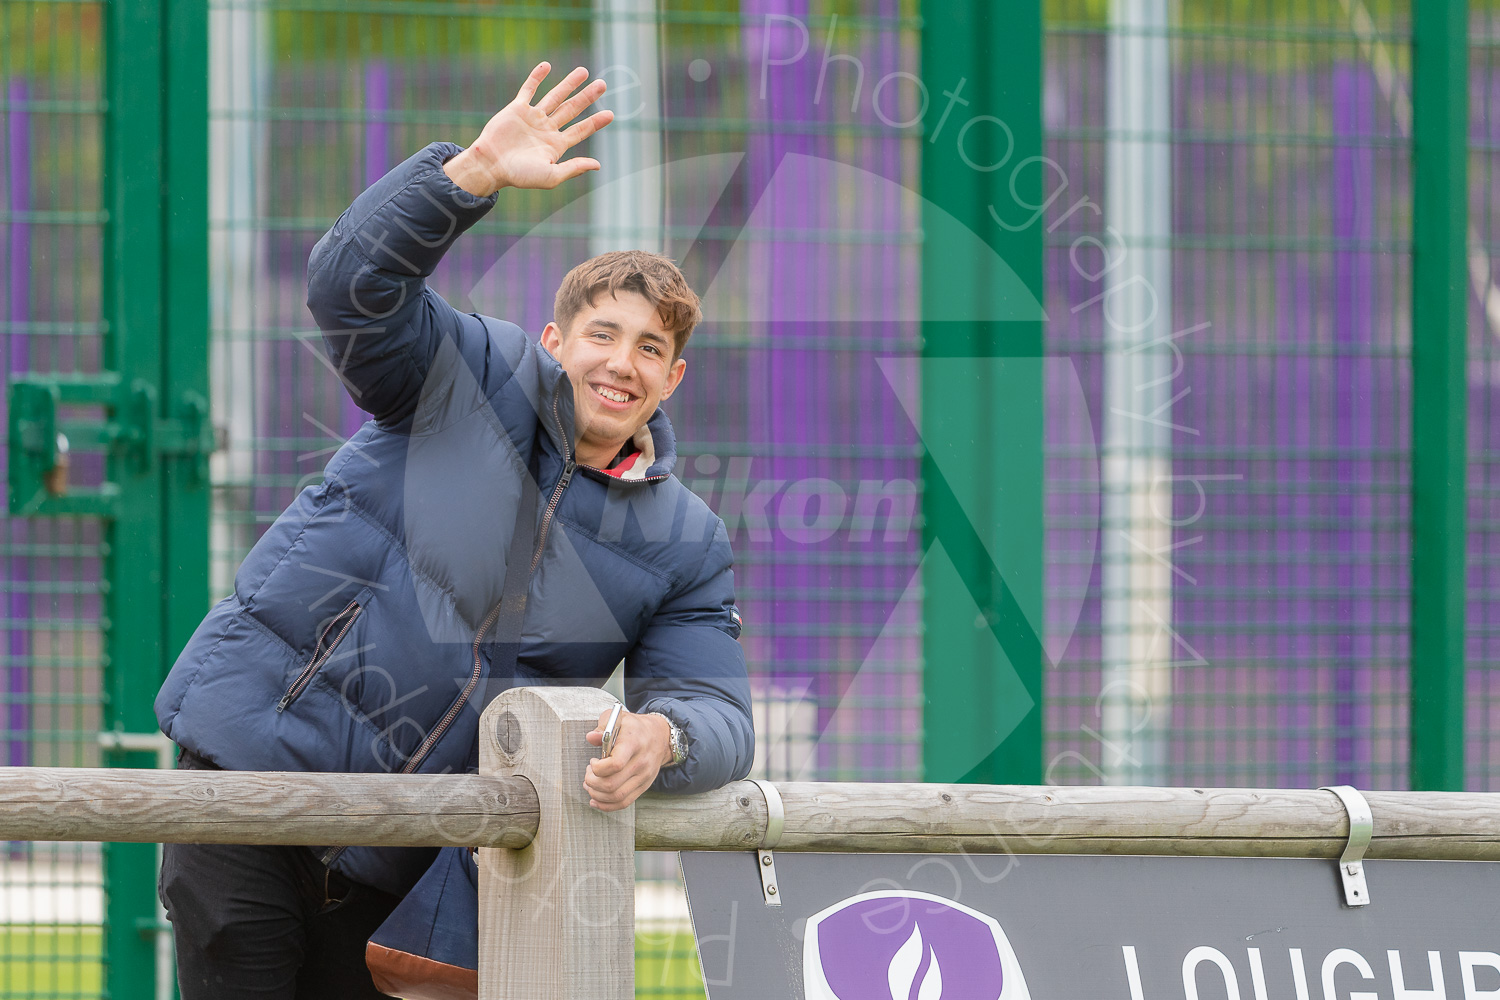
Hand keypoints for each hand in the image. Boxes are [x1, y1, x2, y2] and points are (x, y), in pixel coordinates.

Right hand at [443, 61, 613, 195]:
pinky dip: (537, 77)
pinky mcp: (517, 109)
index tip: (611, 114)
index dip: (596, 122)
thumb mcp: (552, 175)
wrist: (491, 165)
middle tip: (602, 84)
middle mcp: (547, 129)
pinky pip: (529, 89)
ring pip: (555, 96)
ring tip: (584, 71)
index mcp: (556, 145)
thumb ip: (574, 168)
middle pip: (572, 109)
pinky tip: (547, 66)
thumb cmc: (520, 175)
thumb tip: (598, 165)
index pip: (581, 130)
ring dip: (569, 84)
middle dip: (587, 97)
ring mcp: (533, 117)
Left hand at [583, 708, 670, 810]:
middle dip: (592, 782)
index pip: (615, 764)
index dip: (597, 768)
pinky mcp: (643, 786)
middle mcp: (641, 762)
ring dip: (596, 794)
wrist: (660, 736)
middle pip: (612, 784)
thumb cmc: (634, 727)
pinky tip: (595, 799)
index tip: (593, 761)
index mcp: (633, 743)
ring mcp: (644, 777)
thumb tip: (591, 737)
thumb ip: (603, 726)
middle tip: (588, 773)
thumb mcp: (618, 718)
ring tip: (590, 783)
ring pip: (616, 797)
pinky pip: (624, 803)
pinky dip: (606, 805)